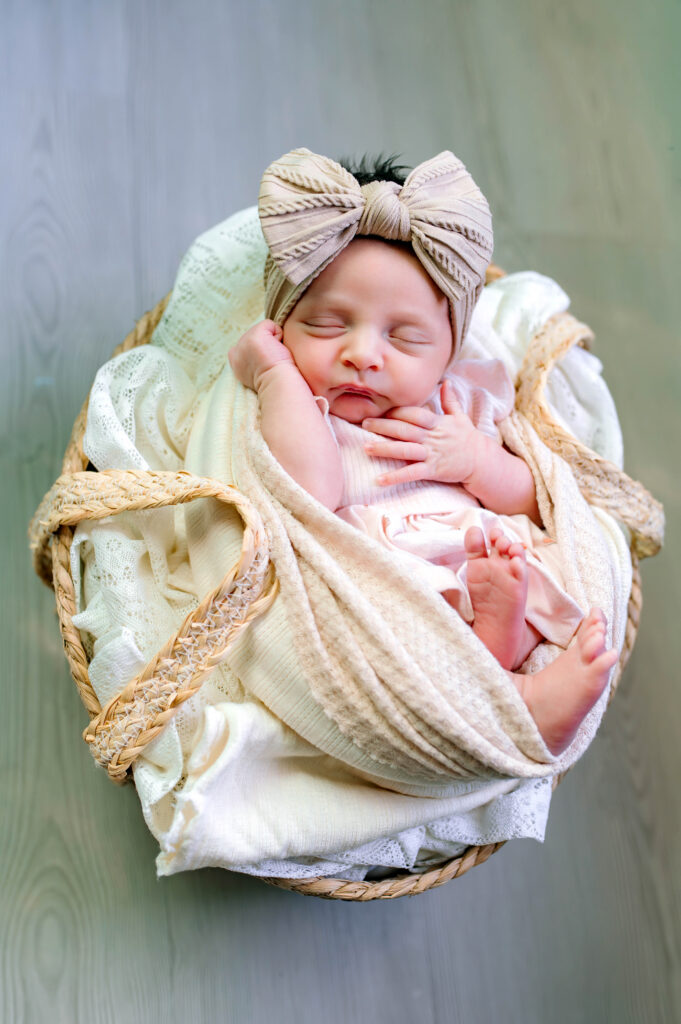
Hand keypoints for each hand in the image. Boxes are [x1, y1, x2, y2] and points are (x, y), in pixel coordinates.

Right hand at [228, 320, 294, 390]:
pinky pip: (271, 325)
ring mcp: (244, 340)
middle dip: (267, 345)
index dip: (260, 350)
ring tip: (273, 357)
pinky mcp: (255, 335)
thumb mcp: (255, 372)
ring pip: (264, 330)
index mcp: (235, 361)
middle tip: (271, 362)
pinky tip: (277, 350)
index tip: (265, 364)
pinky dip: (279, 335)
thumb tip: (262, 348)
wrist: (277, 384)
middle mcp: (236, 350)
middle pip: (257, 336)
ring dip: (273, 342)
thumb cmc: (275, 381)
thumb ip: (252, 359)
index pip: (248, 345)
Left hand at [362, 379, 488, 486]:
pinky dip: (396, 477)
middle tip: (364, 423)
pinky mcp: (433, 470)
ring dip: (384, 448)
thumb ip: (450, 400)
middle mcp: (432, 437)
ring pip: (404, 449)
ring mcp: (432, 454)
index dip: (397, 411)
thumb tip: (446, 381)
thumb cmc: (468, 439)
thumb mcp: (460, 417)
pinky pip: (412, 473)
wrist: (482, 461)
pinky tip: (380, 480)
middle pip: (404, 429)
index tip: (380, 410)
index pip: (414, 413)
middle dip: (383, 426)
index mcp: (437, 423)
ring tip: (366, 448)